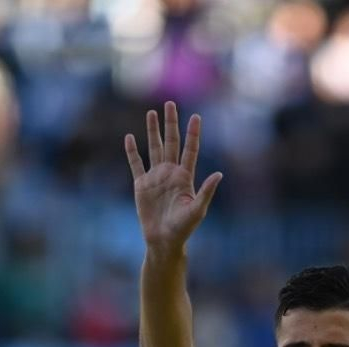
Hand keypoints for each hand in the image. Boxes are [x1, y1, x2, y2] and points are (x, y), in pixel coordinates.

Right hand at [124, 101, 221, 253]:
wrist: (163, 240)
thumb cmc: (183, 228)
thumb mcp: (197, 209)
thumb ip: (206, 191)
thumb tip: (219, 174)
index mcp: (185, 177)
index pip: (190, 150)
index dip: (193, 134)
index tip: (196, 116)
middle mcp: (171, 173)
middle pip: (171, 142)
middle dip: (171, 124)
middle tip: (171, 104)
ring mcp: (156, 177)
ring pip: (154, 148)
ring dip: (153, 131)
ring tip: (152, 113)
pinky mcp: (141, 185)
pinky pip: (136, 164)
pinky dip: (132, 151)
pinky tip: (130, 137)